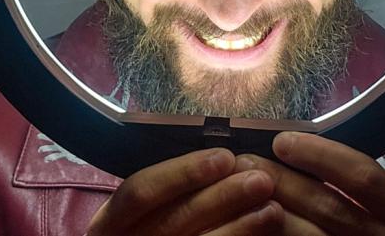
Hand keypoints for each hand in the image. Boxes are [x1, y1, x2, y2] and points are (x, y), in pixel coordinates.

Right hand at [86, 147, 283, 234]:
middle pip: (174, 219)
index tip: (224, 156)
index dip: (182, 172)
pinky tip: (263, 233)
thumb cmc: (155, 226)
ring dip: (239, 228)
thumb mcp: (149, 208)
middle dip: (221, 197)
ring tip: (273, 209)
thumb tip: (223, 156)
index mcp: (111, 222)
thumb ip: (173, 188)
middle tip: (261, 179)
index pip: (140, 191)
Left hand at [234, 132, 384, 234]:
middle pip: (329, 206)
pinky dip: (266, 234)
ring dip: (266, 209)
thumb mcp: (370, 205)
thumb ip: (340, 179)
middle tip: (244, 161)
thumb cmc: (362, 228)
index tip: (282, 141)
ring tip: (236, 189)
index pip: (363, 175)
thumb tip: (283, 143)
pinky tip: (245, 220)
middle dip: (282, 180)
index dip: (321, 154)